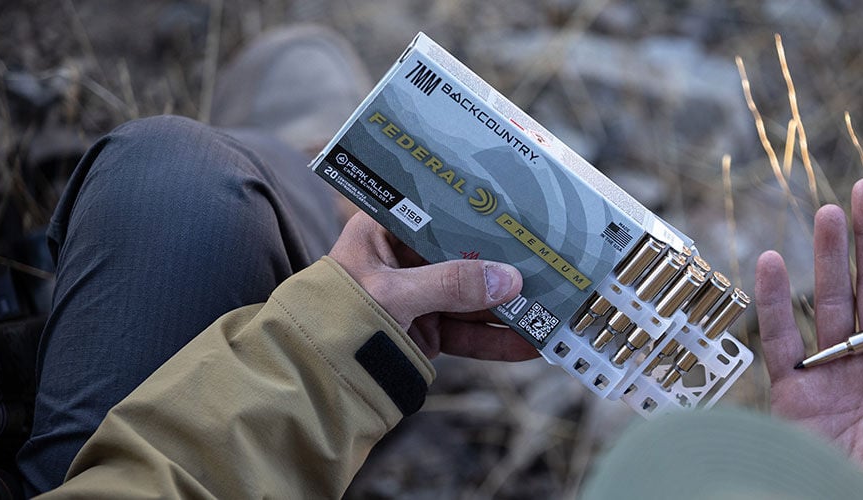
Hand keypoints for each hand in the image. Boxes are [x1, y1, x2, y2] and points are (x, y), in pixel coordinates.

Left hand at [329, 212, 538, 360]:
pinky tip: (530, 343)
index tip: (519, 214)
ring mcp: (420, 298)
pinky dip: (499, 340)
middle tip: (549, 262)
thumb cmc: (336, 318)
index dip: (478, 213)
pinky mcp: (429, 333)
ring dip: (511, 305)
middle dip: (505, 264)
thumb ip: (449, 285)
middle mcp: (405, 261)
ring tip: (551, 306)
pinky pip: (470, 333)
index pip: (440, 212)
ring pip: (474, 298)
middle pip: (466, 256)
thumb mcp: (392, 294)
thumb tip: (508, 279)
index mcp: (385, 232)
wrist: (311, 380)